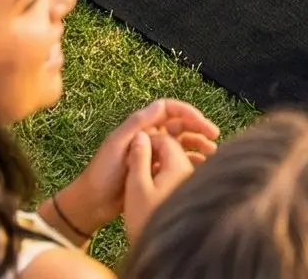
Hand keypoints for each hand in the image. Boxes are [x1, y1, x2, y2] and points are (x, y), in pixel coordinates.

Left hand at [55, 99, 220, 238]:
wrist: (93, 203)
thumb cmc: (102, 172)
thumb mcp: (117, 144)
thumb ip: (137, 124)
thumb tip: (160, 105)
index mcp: (141, 126)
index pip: (170, 110)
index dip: (188, 112)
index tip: (201, 122)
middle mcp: (150, 137)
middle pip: (181, 126)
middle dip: (198, 129)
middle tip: (214, 136)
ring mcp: (154, 154)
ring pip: (182, 144)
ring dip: (198, 145)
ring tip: (212, 153)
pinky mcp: (156, 171)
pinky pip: (178, 162)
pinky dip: (191, 162)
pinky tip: (201, 167)